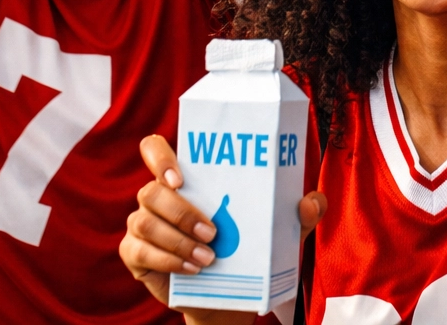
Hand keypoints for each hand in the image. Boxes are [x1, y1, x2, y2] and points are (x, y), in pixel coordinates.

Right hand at [119, 134, 325, 319]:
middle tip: (213, 232)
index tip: (180, 176)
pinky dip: (167, 260)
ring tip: (210, 257)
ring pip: (145, 220)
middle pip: (150, 190)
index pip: (154, 149)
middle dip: (182, 212)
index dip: (159, 156)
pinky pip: (139, 250)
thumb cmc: (247, 251)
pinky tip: (193, 269)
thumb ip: (298, 215)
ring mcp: (142, 224)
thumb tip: (312, 201)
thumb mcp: (277, 233)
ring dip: (178, 240)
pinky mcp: (135, 253)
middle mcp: (158, 196)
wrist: (227, 297)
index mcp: (185, 178)